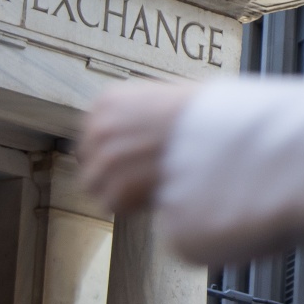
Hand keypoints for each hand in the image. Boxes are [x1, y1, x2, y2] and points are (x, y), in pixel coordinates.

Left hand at [80, 81, 197, 212]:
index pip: (91, 133)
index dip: (111, 148)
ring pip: (96, 186)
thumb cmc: (200, 114)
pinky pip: (113, 205)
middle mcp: (98, 129)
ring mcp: (104, 159)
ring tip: (148, 185)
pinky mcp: (115, 188)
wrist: (214, 131)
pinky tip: (154, 192)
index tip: (126, 157)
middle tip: (137, 175)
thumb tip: (135, 135)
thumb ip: (137, 115)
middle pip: (88, 160)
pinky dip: (132, 205)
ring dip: (119, 190)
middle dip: (110, 171)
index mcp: (107, 103)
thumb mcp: (161, 98)